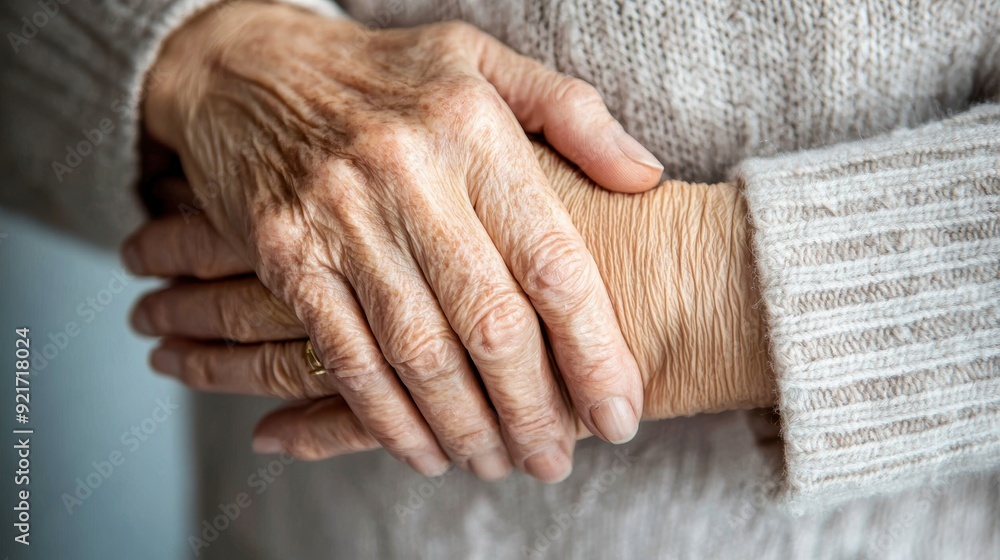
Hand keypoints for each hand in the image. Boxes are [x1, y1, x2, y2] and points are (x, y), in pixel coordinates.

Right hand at [137, 3, 661, 481]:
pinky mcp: (289, 255)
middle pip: (489, 322)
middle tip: (557, 459)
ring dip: (465, 427)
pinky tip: (422, 450)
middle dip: (532, 410)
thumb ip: (573, 114)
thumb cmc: (385, 72)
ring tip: (499, 464)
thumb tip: (645, 177)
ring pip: (419, 352)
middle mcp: (409, 176)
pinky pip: (346, 356)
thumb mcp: (483, 60)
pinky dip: (387, 418)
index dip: (594, 350)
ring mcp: (341, 219)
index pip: (552, 261)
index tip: (619, 411)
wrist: (249, 66)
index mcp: (473, 130)